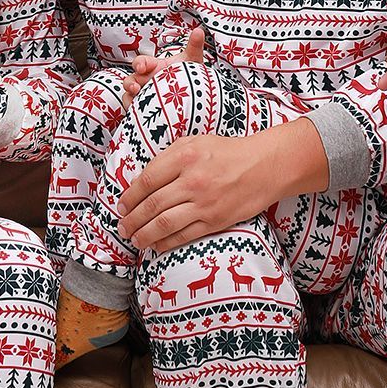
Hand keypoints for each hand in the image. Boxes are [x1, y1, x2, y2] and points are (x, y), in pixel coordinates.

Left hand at [118, 118, 328, 254]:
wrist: (265, 166)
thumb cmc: (228, 152)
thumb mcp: (195, 142)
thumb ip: (169, 157)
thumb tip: (142, 181)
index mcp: (184, 156)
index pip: (147, 180)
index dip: (129, 196)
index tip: (121, 206)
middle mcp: (192, 180)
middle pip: (152, 205)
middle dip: (131, 219)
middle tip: (122, 227)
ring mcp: (204, 203)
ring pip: (164, 224)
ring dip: (144, 235)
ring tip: (134, 239)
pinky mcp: (215, 221)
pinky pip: (184, 236)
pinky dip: (166, 243)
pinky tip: (156, 245)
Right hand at [122, 28, 204, 105]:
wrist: (193, 95)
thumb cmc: (188, 74)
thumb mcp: (191, 60)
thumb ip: (194, 46)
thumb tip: (199, 31)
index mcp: (154, 67)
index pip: (141, 62)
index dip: (139, 64)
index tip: (143, 68)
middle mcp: (145, 80)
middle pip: (130, 79)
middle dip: (130, 83)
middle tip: (137, 87)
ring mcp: (143, 94)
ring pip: (128, 95)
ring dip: (130, 97)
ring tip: (136, 102)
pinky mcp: (143, 108)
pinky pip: (133, 109)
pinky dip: (133, 110)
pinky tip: (140, 113)